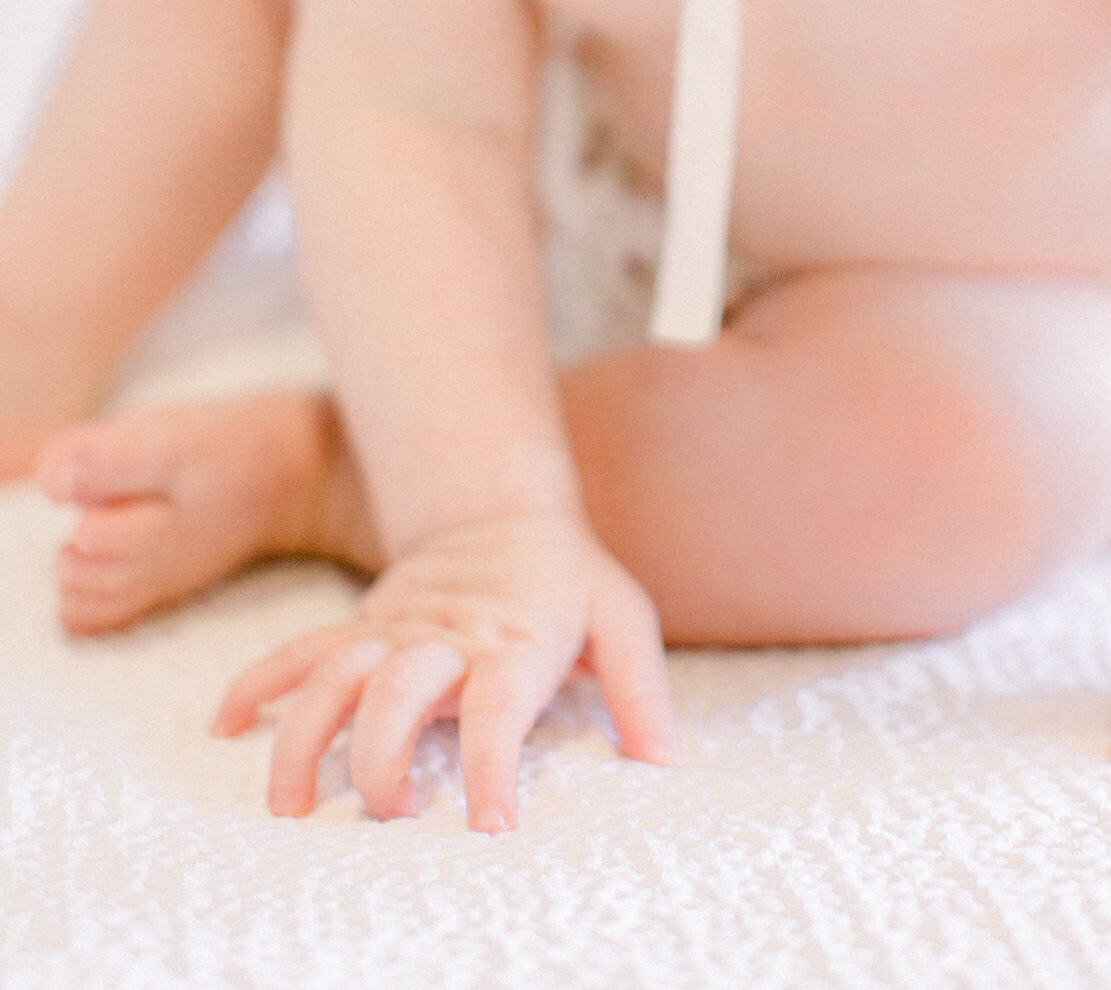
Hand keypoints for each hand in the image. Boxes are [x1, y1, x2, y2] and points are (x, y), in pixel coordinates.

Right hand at [212, 508, 677, 830]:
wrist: (504, 507)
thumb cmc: (568, 580)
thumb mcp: (621, 616)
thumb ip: (641, 687)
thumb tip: (663, 763)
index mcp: (514, 640)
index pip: (499, 706)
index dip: (491, 765)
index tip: (488, 825)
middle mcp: (446, 638)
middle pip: (399, 693)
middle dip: (385, 758)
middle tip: (390, 816)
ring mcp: (394, 631)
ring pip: (334, 676)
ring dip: (306, 737)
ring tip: (290, 805)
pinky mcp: (361, 628)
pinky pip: (300, 650)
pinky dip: (258, 681)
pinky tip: (226, 723)